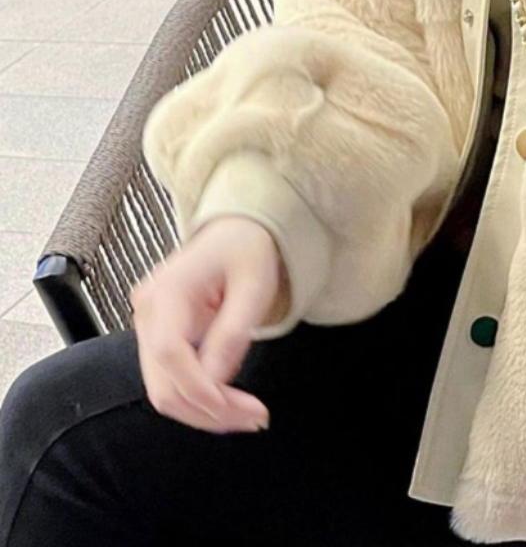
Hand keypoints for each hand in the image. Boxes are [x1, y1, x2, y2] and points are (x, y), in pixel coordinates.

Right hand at [130, 215, 288, 434]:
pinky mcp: (159, 338)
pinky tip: (230, 404)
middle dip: (208, 411)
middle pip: (161, 384)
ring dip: (205, 412)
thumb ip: (234, 331)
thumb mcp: (254, 284)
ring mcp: (149, 326)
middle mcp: (147, 312)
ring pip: (164, 391)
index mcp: (166, 291)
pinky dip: (200, 398)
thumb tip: (217, 381)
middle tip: (254, 420)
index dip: (202, 391)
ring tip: (248, 417)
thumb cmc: (248, 248)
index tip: (242, 409)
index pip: (169, 354)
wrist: (237, 231)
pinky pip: (172, 380)